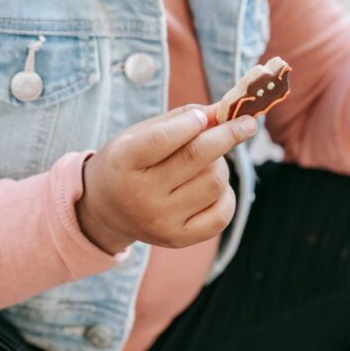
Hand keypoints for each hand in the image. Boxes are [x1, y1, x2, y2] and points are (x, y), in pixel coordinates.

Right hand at [76, 106, 257, 253]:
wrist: (104, 210)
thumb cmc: (127, 162)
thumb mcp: (139, 133)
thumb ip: (179, 119)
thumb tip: (222, 111)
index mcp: (124, 162)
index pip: (164, 139)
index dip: (193, 122)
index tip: (211, 114)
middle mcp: (141, 195)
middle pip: (198, 158)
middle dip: (228, 135)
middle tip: (246, 123)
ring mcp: (161, 220)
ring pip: (215, 183)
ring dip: (222, 165)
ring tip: (210, 162)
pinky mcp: (178, 239)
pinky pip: (222, 215)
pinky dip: (227, 195)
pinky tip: (216, 187)